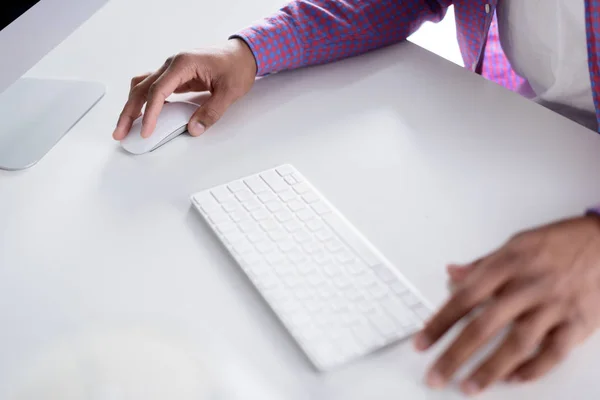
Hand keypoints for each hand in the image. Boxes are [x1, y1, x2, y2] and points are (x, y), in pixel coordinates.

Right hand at [112, 38, 256, 139]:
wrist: (242, 54)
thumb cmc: (236, 66)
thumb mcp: (229, 92)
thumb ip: (212, 112)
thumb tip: (194, 129)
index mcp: (183, 64)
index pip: (158, 91)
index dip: (149, 113)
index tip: (145, 130)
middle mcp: (172, 64)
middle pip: (142, 88)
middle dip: (129, 112)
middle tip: (120, 132)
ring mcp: (171, 70)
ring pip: (142, 87)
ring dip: (132, 106)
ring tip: (126, 126)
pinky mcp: (175, 77)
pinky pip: (153, 89)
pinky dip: (143, 101)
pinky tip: (142, 116)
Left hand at [414, 215, 599, 394]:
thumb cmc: (560, 242)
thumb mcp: (517, 243)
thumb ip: (483, 263)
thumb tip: (453, 273)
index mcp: (507, 264)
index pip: (464, 297)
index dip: (440, 322)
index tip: (422, 343)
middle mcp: (527, 286)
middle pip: (484, 325)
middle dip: (456, 354)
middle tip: (436, 375)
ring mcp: (554, 306)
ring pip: (517, 343)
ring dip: (491, 369)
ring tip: (469, 387)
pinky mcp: (578, 322)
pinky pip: (554, 352)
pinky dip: (534, 369)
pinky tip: (514, 380)